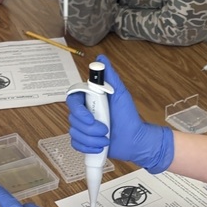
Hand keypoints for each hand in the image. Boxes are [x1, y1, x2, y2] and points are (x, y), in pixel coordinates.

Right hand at [67, 55, 173, 173]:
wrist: (134, 140)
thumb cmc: (128, 116)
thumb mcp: (120, 94)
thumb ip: (110, 77)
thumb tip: (101, 58)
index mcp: (90, 99)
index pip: (72, 99)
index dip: (78, 110)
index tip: (89, 117)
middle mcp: (84, 112)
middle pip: (73, 118)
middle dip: (90, 128)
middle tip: (105, 129)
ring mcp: (83, 127)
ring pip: (74, 133)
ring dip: (92, 139)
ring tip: (106, 139)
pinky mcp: (84, 141)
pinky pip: (76, 144)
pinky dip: (88, 147)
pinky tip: (100, 146)